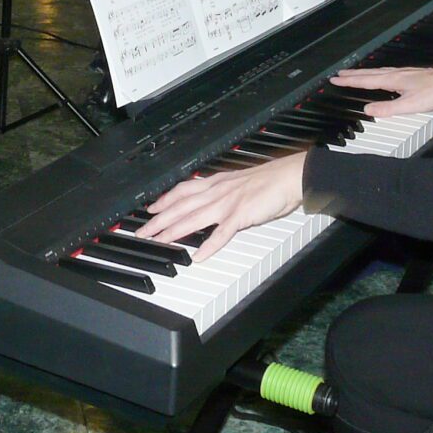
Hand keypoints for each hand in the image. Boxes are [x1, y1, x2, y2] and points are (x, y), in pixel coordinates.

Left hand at [137, 153, 307, 263]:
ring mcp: (228, 203)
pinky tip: (197, 256)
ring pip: (193, 218)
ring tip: (158, 241)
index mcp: (217, 182)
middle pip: (181, 206)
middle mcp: (217, 191)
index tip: (150, 208)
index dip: (164, 200)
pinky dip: (208, 246)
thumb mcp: (239, 182)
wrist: (289, 176)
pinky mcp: (240, 215)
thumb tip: (212, 200)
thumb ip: (224, 191)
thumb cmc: (269, 180)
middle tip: (143, 231)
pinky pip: (221, 233)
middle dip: (159, 219)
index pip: (183, 191)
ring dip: (173, 231)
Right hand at [328, 66, 432, 117]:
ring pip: (379, 71)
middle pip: (370, 73)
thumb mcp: (409, 105)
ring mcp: (405, 73)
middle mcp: (396, 73)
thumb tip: (367, 109)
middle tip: (339, 74)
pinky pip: (388, 72)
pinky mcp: (413, 75)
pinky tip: (384, 77)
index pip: (366, 81)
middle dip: (353, 75)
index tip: (335, 79)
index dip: (349, 81)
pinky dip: (378, 74)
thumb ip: (388, 108)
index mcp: (393, 79)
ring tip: (355, 74)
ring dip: (365, 73)